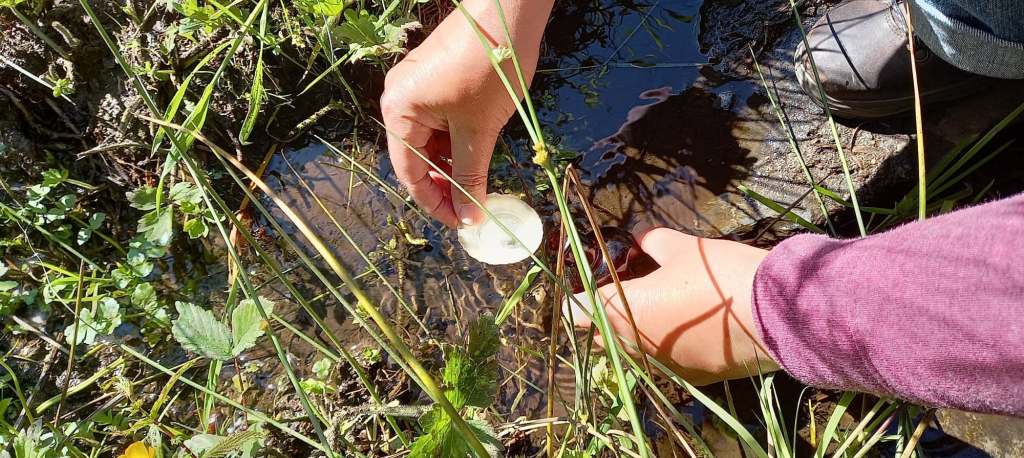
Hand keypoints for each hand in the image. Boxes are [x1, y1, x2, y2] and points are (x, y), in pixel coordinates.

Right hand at [380, 0, 552, 227]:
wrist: (507, 9)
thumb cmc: (489, 69)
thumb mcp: (479, 130)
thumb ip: (470, 176)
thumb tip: (469, 217)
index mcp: (398, 111)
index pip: (409, 173)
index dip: (435, 203)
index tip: (462, 223)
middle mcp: (398, 100)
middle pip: (416, 158)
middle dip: (444, 185)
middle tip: (473, 207)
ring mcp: (416, 88)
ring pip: (430, 142)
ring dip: (453, 165)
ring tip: (480, 183)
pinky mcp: (434, 80)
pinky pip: (439, 122)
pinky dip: (457, 142)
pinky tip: (477, 155)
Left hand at [565, 228, 778, 384]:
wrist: (774, 316)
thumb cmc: (720, 274)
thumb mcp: (684, 248)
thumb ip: (654, 242)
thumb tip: (641, 238)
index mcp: (622, 310)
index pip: (576, 311)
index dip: (575, 299)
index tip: (581, 288)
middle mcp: (633, 346)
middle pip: (601, 336)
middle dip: (604, 317)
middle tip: (621, 292)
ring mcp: (661, 367)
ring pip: (632, 353)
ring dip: (634, 334)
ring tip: (655, 309)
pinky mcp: (690, 378)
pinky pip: (663, 364)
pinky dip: (665, 349)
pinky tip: (684, 329)